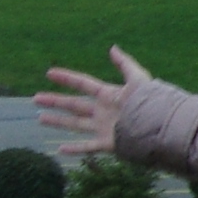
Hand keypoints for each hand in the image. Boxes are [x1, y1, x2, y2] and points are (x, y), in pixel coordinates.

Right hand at [33, 46, 151, 156]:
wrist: (161, 127)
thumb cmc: (151, 102)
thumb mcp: (138, 79)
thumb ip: (125, 64)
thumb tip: (112, 48)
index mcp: (109, 94)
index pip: (83, 83)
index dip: (67, 78)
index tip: (49, 73)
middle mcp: (103, 111)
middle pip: (74, 104)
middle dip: (55, 101)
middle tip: (36, 98)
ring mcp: (104, 128)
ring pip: (75, 124)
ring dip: (57, 121)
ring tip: (40, 118)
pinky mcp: (108, 144)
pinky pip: (88, 147)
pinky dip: (74, 149)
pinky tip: (60, 149)